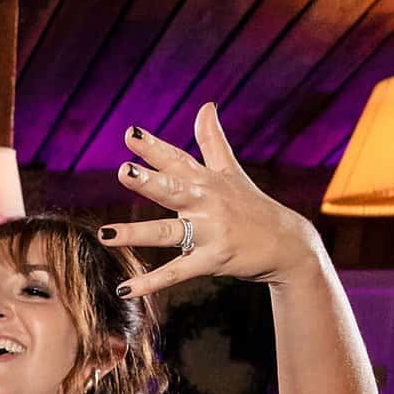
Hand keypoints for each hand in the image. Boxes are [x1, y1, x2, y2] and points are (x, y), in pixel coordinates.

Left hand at [103, 103, 324, 297]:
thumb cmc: (252, 206)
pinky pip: (176, 272)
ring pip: (167, 232)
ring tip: (105, 234)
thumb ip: (213, 140)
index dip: (153, 147)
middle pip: (173, 189)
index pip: (176, 160)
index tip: (129, 133)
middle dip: (149, 181)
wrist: (287, 243)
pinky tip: (122, 289)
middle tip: (123, 171)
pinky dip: (149, 282)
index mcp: (206, 181)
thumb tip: (205, 105)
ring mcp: (210, 232)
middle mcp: (206, 203)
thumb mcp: (231, 171)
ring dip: (137, 233)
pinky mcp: (212, 260)